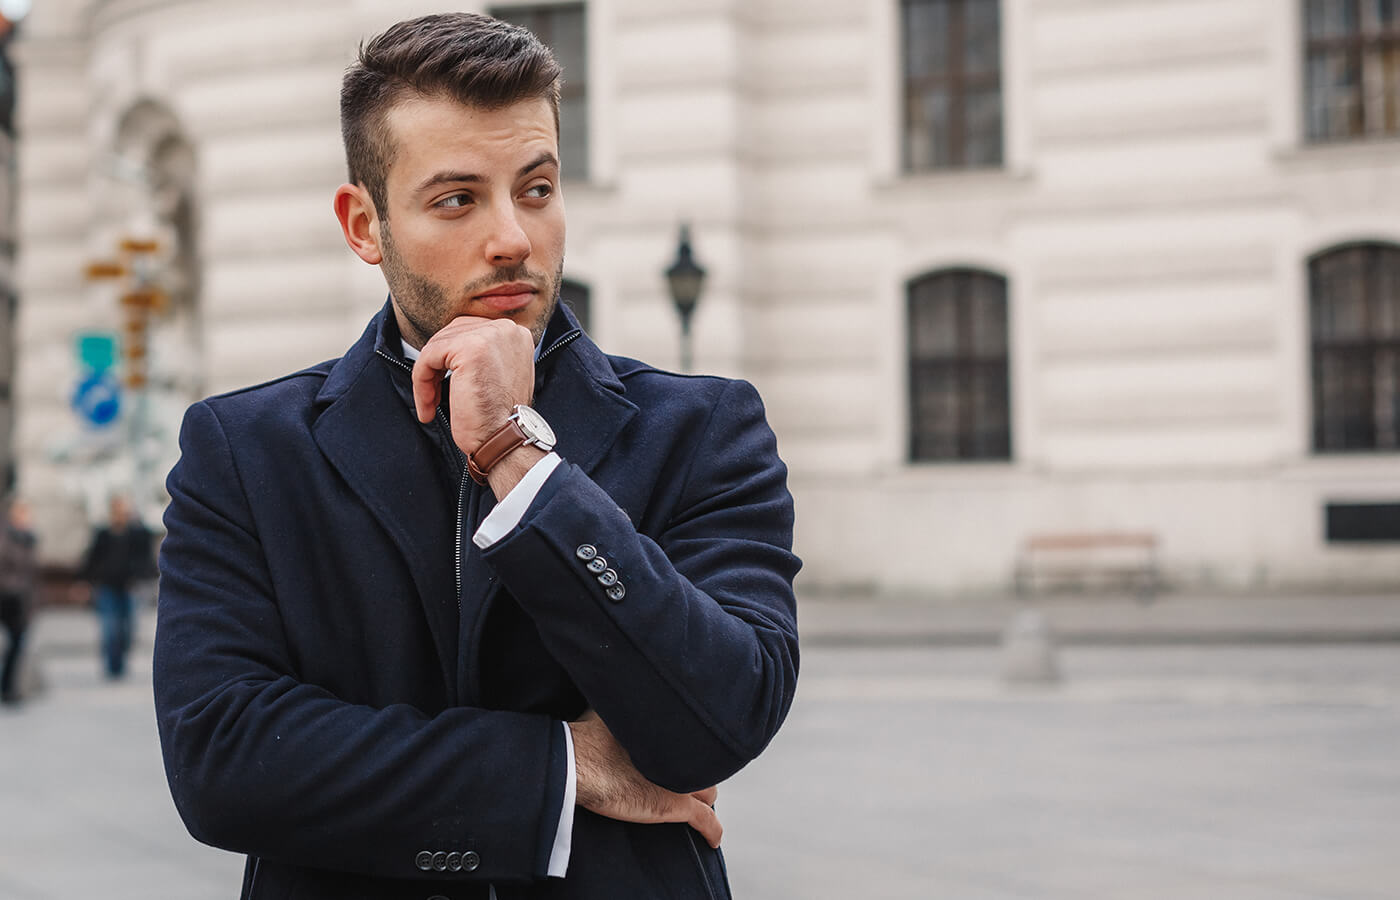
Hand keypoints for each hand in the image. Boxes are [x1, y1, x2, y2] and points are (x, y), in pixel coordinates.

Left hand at [411, 316, 535, 457]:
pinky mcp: (469, 348)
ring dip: (427, 376)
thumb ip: (485, 355)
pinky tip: (428, 405)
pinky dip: (421, 382)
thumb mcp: (499, 375)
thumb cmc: (500, 418)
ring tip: (431, 403)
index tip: (443, 382)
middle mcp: (507, 328)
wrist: (505, 440)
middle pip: (452, 333)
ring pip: (437, 345)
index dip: (450, 357)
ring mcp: (489, 336)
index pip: (469, 330)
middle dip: (437, 364)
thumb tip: (450, 349)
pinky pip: (428, 357)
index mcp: (516, 333)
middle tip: (433, 394)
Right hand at [569, 710, 722, 847]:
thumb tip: (620, 709)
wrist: (583, 761)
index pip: (690, 742)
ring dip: (702, 799)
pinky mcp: (676, 804)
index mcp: (668, 727)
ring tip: (696, 807)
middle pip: (702, 765)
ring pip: (707, 791)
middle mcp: (681, 751)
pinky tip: (713, 839)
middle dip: (696, 774)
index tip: (678, 759)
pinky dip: (711, 830)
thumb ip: (625, 712)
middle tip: (684, 783)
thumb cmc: (589, 736)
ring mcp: (681, 778)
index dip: (685, 753)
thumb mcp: (609, 713)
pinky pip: (705, 819)